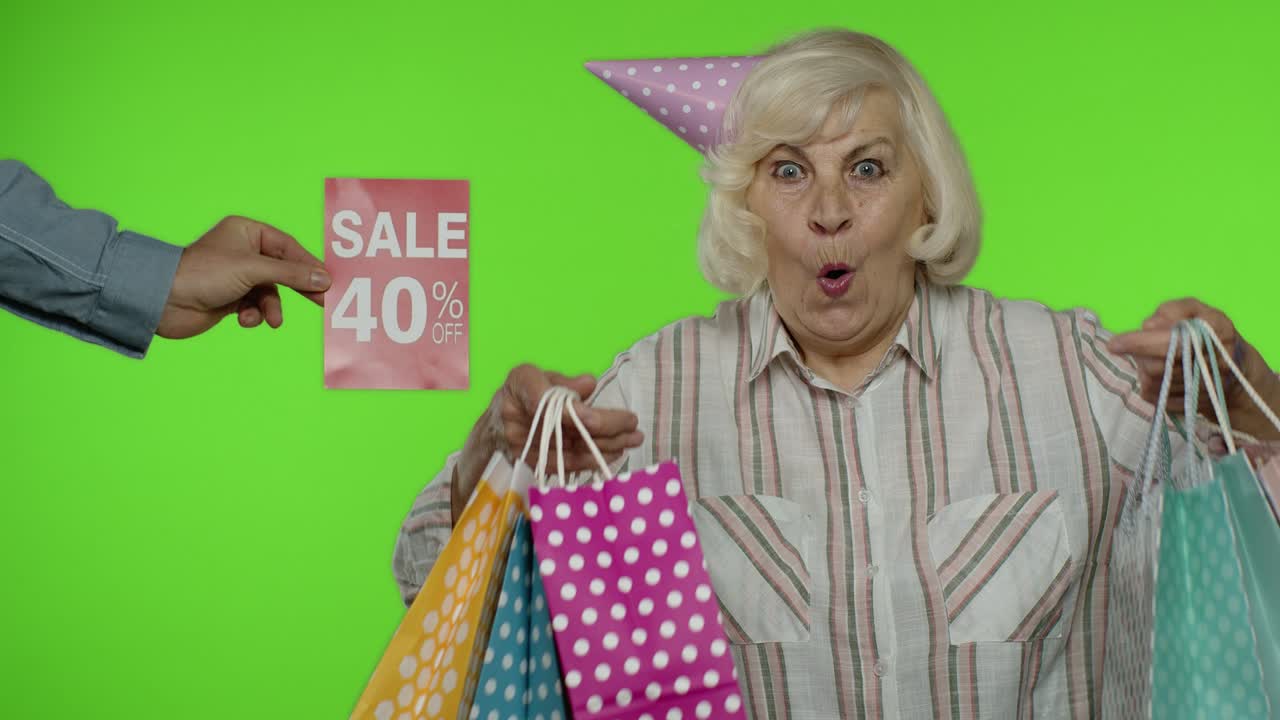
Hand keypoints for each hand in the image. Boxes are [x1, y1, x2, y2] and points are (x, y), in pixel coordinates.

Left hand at [156, 216, 330, 338]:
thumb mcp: (254, 270)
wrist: (164, 301)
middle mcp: (243, 251)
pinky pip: (255, 306)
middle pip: (283, 270)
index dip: (308, 264)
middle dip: (297, 288)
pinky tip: (245, 320)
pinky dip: (254, 315)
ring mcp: (237, 276)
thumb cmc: (204, 273)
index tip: (328, 281)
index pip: (288, 247)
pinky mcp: (230, 298)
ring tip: (271, 320)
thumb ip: (292, 274)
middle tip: (320, 302)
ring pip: (270, 292)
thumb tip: (325, 279)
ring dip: (271, 307)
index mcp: (247, 232)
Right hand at [453, 364, 643, 519]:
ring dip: (606, 446)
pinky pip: (566, 464)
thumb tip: (589, 384)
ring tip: (633, 439)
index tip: (598, 417)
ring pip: (570, 449)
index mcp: (521, 385)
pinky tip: (615, 453)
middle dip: (605, 428)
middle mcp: (519, 418)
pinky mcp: (533, 462)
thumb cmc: (522, 392)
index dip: (573, 413)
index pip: (547, 402)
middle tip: (633, 424)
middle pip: (566, 428)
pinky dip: (592, 460)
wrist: (494, 423)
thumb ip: (565, 381)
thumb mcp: (539, 374)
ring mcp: (525, 445)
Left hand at [1107, 298, 1279, 439]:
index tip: (1113, 345)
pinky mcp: (1192, 405)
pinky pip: (1155, 397)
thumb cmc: (1206, 332)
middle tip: (1145, 349)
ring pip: (1153, 383)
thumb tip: (1149, 325)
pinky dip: (1151, 385)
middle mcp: (1213, 363)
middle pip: (1156, 366)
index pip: (1171, 341)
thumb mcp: (1194, 310)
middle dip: (1142, 357)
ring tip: (1160, 361)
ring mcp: (1204, 388)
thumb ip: (1171, 310)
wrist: (1235, 369)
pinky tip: (1165, 376)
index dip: (1140, 343)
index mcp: (1214, 332)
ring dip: (1146, 371)